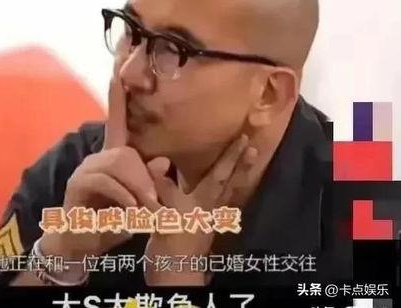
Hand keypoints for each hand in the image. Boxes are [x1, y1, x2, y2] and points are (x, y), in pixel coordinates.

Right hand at [41, 75, 156, 259]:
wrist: (81, 245)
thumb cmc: (113, 221)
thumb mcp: (138, 204)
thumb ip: (149, 183)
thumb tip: (162, 161)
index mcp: (113, 158)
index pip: (116, 122)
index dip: (117, 98)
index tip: (117, 73)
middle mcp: (97, 158)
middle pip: (125, 152)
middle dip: (143, 176)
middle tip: (154, 202)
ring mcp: (85, 170)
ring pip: (117, 164)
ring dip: (136, 187)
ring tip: (144, 209)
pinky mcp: (77, 184)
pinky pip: (106, 181)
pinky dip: (122, 196)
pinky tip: (130, 210)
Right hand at [144, 134, 257, 284]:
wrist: (174, 273)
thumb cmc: (173, 241)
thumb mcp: (166, 213)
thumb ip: (164, 188)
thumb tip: (158, 164)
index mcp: (204, 200)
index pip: (220, 173)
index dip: (231, 156)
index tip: (244, 139)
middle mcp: (210, 206)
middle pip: (229, 181)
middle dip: (240, 164)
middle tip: (253, 147)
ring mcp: (207, 216)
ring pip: (226, 191)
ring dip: (237, 175)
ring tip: (248, 160)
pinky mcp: (201, 225)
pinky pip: (216, 202)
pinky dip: (221, 191)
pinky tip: (219, 187)